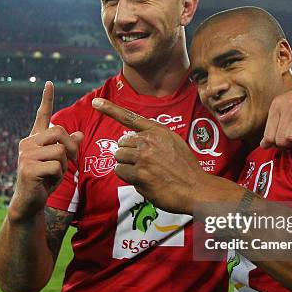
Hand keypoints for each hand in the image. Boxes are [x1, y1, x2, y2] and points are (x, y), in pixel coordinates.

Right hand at [9, 82, 83, 219]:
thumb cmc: (46, 180)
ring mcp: (25, 155)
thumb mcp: (60, 161)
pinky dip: (58, 175)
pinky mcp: (28, 168)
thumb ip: (68, 147)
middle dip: (70, 146)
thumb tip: (80, 134)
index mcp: (35, 139)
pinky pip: (56, 166)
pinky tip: (48, 181)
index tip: (50, 83)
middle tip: (72, 159)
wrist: (31, 201)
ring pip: (59, 150)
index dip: (47, 99)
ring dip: (64, 164)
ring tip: (54, 174)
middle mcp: (27, 143)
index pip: (42, 115)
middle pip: (59, 131)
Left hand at [92, 98, 206, 213]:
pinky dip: (128, 177)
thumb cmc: (186, 168)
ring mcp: (143, 157)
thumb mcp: (174, 142)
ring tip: (145, 172)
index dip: (110, 109)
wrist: (196, 188)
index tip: (95, 102)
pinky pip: (121, 172)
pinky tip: (144, 180)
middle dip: (127, 154)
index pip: (130, 117)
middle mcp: (148, 141)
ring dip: (127, 166)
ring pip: (119, 158)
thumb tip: (136, 140)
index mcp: (158, 131)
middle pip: (121, 143)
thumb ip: (155, 137)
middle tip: (143, 163)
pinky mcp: (139, 174)